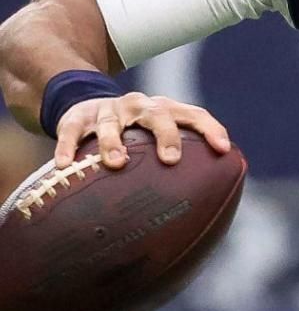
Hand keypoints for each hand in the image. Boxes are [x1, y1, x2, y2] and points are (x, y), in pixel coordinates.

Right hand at [53, 92, 233, 169]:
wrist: (87, 104)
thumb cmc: (133, 131)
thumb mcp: (154, 136)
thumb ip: (176, 159)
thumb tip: (204, 206)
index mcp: (165, 109)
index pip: (194, 114)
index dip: (210, 128)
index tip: (223, 149)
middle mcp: (139, 106)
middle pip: (157, 114)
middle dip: (166, 135)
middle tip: (171, 159)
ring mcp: (108, 111)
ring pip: (112, 124)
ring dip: (114, 142)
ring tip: (117, 163)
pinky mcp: (77, 118)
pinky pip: (71, 131)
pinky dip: (67, 147)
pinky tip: (64, 165)